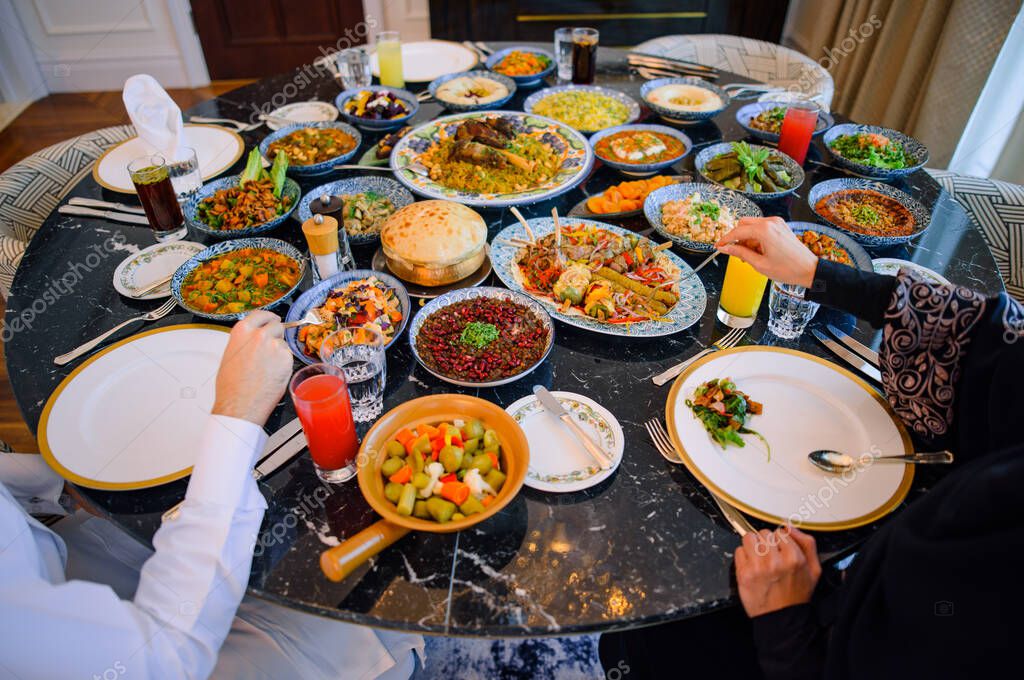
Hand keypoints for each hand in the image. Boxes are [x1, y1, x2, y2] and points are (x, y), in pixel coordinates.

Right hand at [212, 311, 292, 425]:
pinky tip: (273, 375)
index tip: (272, 319)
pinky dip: (284, 364)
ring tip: (266, 369)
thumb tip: (253, 337)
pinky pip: (288, 357)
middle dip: (276, 335)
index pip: (261, 314)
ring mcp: (275, 346)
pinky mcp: (286, 359)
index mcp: (242, 331)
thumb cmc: (231, 386)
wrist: (239, 405)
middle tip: (270, 349)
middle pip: (277, 325)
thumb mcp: (231, 354)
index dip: (269, 317)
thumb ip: (244, 341)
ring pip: (283, 343)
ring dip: (279, 352)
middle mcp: (260, 335)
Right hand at [716, 217, 817, 287]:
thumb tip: (725, 249)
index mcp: (765, 230)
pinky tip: (760, 251)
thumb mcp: (759, 264)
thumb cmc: (788, 269)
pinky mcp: (781, 226)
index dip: (725, 240)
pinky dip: (757, 237)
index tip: (718, 246)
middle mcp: (771, 222)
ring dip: (747, 238)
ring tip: (752, 256)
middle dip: (737, 238)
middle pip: (743, 224)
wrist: (809, 270)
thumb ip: (740, 253)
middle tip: (737, 254)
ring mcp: (777, 222)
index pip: (737, 232)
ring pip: (752, 225)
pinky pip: (762, 227)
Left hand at [734, 527, 821, 617]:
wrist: (782, 618)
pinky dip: (743, 557)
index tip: (780, 551)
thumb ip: (807, 544)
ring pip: (749, 538)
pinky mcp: (744, 574)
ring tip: (759, 559)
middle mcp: (775, 561)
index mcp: (794, 558)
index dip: (780, 541)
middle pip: (763, 533)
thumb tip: (790, 527)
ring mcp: (758, 567)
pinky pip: (739, 551)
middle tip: (769, 557)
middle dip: (766, 543)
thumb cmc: (797, 595)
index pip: (780, 532)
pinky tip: (752, 567)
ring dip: (753, 546)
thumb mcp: (814, 569)